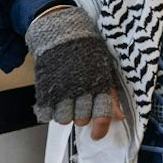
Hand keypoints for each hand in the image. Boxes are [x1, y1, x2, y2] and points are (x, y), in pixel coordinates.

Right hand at [26, 6, 123, 140]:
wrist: (59, 27)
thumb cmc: (86, 45)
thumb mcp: (104, 64)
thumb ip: (112, 92)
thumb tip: (119, 116)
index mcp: (98, 81)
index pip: (102, 113)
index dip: (100, 127)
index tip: (97, 135)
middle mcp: (80, 88)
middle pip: (81, 119)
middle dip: (82, 115)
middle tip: (80, 102)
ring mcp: (60, 89)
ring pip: (64, 119)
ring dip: (65, 113)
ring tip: (66, 100)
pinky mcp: (43, 89)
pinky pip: (45, 114)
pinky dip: (49, 111)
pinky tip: (53, 100)